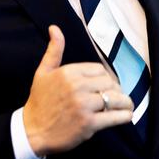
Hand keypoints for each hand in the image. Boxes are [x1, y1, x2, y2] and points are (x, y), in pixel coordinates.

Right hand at [23, 25, 133, 156]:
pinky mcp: (88, 124)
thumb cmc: (39, 101)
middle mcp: (77, 87)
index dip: (105, 78)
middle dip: (115, 90)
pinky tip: (126, 115)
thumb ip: (54, 50)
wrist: (32, 131)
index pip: (100, 70)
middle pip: (109, 83)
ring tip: (125, 106)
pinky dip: (124, 116)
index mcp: (69, 72)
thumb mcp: (43, 72)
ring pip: (116, 98)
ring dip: (124, 102)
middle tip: (115, 97)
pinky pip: (115, 117)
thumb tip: (54, 27)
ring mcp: (84, 106)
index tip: (105, 86)